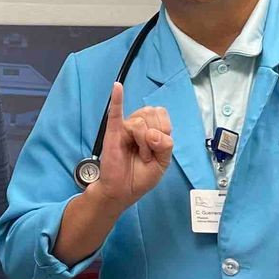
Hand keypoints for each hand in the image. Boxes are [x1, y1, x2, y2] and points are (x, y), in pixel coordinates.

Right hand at [96, 83, 172, 208]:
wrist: (122, 191)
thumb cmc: (140, 177)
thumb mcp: (163, 163)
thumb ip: (165, 145)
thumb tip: (152, 133)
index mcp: (152, 130)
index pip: (162, 116)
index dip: (164, 131)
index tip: (158, 149)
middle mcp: (139, 125)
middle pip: (152, 114)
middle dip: (154, 137)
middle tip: (147, 154)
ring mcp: (125, 128)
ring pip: (140, 121)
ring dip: (143, 142)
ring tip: (138, 155)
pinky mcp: (113, 133)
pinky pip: (115, 113)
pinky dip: (116, 99)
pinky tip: (117, 87)